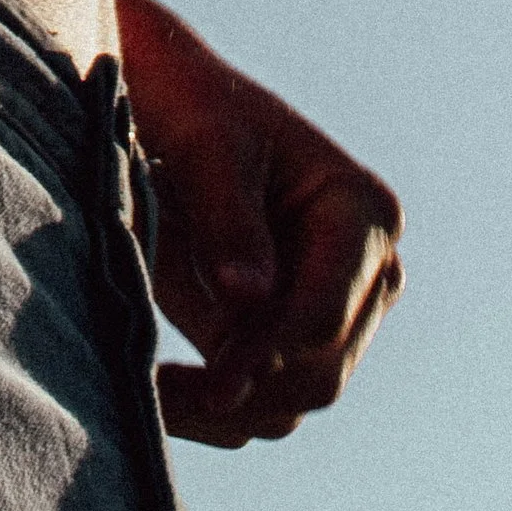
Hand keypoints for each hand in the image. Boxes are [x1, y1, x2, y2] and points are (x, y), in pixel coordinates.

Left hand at [111, 0, 403, 445]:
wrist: (157, 97)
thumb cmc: (187, 101)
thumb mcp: (204, 144)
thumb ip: (227, 216)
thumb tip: (249, 297)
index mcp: (360, 212)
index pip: (324, 313)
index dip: (268, 351)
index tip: (210, 379)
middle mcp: (362, 270)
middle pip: (320, 372)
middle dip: (246, 389)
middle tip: (162, 394)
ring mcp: (323, 308)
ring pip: (292, 401)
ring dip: (225, 413)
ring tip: (149, 393)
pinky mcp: (277, 335)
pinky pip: (260, 401)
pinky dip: (212, 411)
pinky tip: (156, 394)